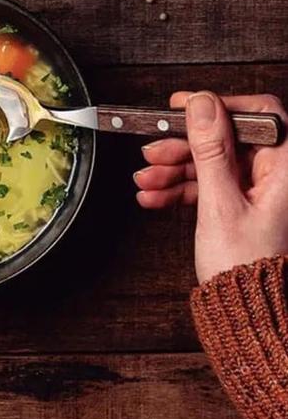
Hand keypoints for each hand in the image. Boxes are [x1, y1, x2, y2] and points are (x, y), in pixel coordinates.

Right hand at [134, 91, 287, 282]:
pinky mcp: (239, 203)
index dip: (218, 105)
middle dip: (183, 146)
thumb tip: (202, 105)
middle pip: (226, 139)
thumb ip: (211, 150)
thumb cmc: (245, 268)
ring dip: (173, 170)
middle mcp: (276, 174)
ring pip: (211, 162)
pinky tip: (154, 196)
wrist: (244, 313)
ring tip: (146, 180)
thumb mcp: (221, 203)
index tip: (182, 106)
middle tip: (152, 150)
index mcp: (287, 168)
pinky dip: (179, 189)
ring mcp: (257, 189)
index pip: (258, 114)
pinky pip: (207, 184)